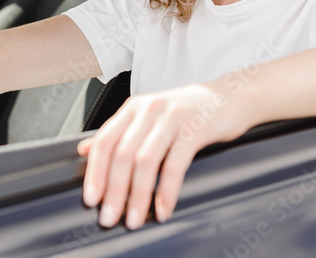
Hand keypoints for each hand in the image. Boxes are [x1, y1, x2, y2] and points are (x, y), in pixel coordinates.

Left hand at [76, 80, 248, 229]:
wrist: (230, 97)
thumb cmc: (188, 110)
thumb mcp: (149, 117)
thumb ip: (118, 132)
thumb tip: (85, 150)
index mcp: (133, 108)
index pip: (104, 141)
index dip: (94, 172)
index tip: (91, 199)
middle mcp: (149, 109)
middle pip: (122, 154)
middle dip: (113, 191)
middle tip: (109, 217)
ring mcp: (172, 117)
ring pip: (145, 161)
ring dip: (137, 195)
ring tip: (134, 218)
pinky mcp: (195, 127)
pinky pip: (175, 164)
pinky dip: (166, 191)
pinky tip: (162, 209)